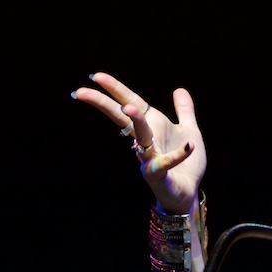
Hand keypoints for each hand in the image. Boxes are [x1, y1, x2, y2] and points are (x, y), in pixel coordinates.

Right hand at [73, 72, 206, 213]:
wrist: (188, 194)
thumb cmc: (186, 165)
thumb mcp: (189, 132)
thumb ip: (184, 111)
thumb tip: (180, 89)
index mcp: (152, 127)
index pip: (130, 103)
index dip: (115, 89)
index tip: (96, 76)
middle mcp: (145, 141)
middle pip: (122, 119)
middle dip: (103, 104)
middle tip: (81, 92)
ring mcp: (149, 158)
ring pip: (141, 139)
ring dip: (137, 124)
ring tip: (130, 109)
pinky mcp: (160, 175)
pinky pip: (166, 163)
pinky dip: (178, 155)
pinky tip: (189, 146)